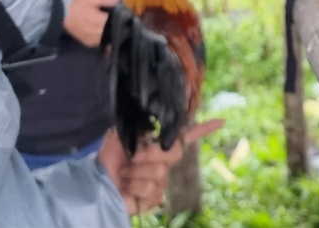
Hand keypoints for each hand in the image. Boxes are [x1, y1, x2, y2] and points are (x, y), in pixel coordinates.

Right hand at [64, 0, 122, 47]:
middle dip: (119, 27)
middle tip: (125, 21)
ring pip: (108, 39)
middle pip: (113, 32)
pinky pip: (101, 43)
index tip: (129, 14)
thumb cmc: (77, 4)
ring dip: (113, 33)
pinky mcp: (88, 44)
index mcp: (97, 20)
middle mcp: (95, 33)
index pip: (115, 22)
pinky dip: (106, 38)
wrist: (60, 15)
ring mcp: (92, 40)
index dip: (123, 18)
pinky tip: (109, 33)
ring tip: (118, 27)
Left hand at [98, 120, 224, 214]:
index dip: (203, 129)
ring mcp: (159, 180)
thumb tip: (157, 131)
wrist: (98, 183)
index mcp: (156, 146)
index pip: (185, 136)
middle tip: (133, 157)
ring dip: (137, 173)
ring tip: (125, 174)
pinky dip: (136, 187)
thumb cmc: (107, 160)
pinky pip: (153, 189)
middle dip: (151, 154)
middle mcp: (161, 162)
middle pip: (174, 153)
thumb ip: (142, 130)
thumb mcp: (122, 137)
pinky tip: (128, 187)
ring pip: (160, 172)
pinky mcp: (154, 198)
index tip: (221, 121)